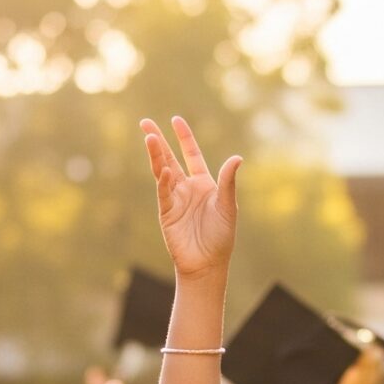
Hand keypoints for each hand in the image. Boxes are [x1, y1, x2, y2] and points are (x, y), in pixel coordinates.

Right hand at [142, 116, 239, 281]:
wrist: (208, 263)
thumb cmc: (221, 236)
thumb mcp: (227, 206)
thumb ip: (228, 181)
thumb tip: (237, 157)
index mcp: (203, 183)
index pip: (191, 154)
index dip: (184, 137)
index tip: (176, 120)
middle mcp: (186, 188)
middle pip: (169, 158)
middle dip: (158, 141)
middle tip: (145, 122)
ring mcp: (174, 199)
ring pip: (162, 172)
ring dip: (156, 156)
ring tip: (150, 137)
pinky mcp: (166, 212)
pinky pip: (163, 193)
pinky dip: (164, 181)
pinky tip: (164, 169)